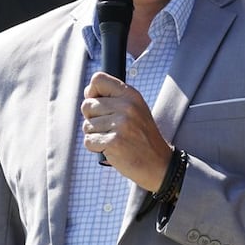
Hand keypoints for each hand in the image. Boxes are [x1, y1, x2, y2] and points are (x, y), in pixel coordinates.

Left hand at [81, 72, 171, 186]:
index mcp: (131, 95)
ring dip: (96, 135)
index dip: (92, 93)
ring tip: (114, 139)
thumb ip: (114, 98)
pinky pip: (88, 141)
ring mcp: (120, 124)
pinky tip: (112, 149)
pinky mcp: (113, 142)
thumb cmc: (142, 138)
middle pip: (87, 105)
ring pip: (86, 125)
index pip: (98, 80)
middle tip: (111, 129)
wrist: (158, 164)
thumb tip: (88, 92)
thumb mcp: (135, 110)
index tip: (100, 105)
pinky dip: (96, 148)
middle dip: (93, 119)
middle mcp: (126, 107)